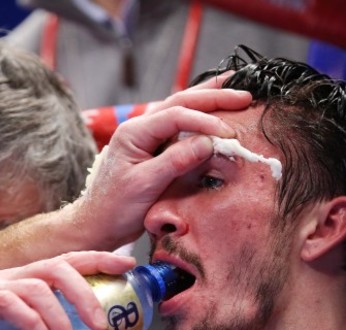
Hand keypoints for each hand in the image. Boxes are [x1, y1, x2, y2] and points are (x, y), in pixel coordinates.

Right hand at [0, 251, 135, 329]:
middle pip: (58, 269)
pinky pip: (8, 303)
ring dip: (60, 319)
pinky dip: (30, 320)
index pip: (71, 261)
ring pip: (37, 288)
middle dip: (85, 293)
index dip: (99, 259)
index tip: (126, 266)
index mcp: (32, 279)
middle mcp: (17, 276)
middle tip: (100, 325)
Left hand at [65, 77, 251, 249]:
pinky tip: (216, 111)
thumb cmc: (116, 207)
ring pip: (181, 109)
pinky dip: (201, 117)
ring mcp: (147, 136)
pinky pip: (181, 126)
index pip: (175, 115)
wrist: (99, 223)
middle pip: (180, 101)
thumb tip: (209, 142)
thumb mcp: (146, 185)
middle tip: (246, 95)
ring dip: (209, 100)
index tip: (229, 134)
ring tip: (236, 90)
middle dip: (214, 97)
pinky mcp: (155, 148)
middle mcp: (140, 128)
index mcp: (133, 132)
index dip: (205, 121)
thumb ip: (175, 161)